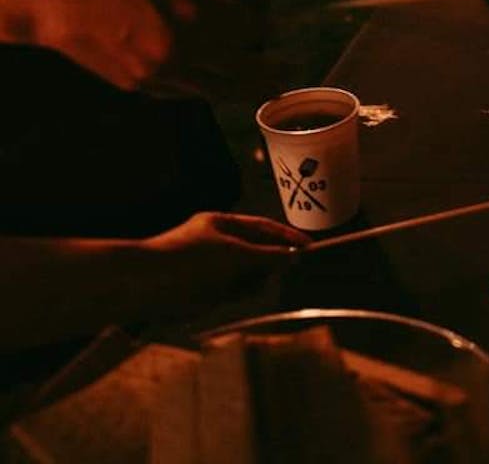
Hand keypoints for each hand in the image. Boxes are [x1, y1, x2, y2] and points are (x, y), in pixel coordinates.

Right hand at [6, 0, 268, 97]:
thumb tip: (264, 10)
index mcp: (198, 14)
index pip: (258, 30)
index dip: (269, 28)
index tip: (271, 26)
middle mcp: (185, 50)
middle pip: (249, 72)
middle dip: (272, 70)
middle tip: (287, 69)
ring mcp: (162, 74)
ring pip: (221, 90)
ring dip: (243, 86)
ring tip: (263, 84)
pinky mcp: (143, 87)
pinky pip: (189, 92)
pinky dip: (206, 85)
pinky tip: (212, 75)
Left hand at [143, 212, 309, 313]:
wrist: (144, 286)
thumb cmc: (188, 260)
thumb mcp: (234, 253)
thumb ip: (267, 255)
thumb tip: (294, 256)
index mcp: (220, 224)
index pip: (262, 227)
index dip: (286, 237)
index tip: (309, 248)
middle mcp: (216, 244)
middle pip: (256, 252)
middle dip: (269, 263)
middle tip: (284, 272)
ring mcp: (209, 269)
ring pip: (245, 275)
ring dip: (252, 282)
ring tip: (247, 288)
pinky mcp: (203, 292)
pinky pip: (231, 292)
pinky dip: (236, 295)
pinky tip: (230, 297)